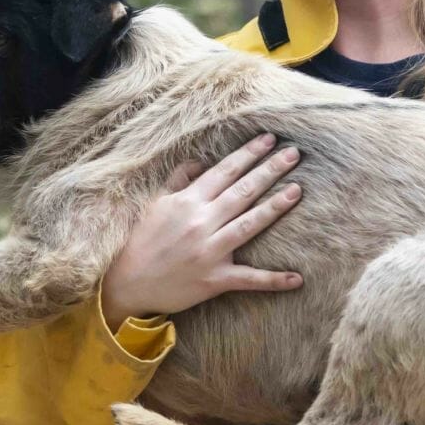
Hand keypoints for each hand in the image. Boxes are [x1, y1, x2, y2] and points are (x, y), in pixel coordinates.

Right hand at [100, 132, 304, 327]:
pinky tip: (296, 278)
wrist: (127, 284)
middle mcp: (201, 222)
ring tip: (297, 190)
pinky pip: (248, 279)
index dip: (248, 154)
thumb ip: (178, 180)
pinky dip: (273, 280)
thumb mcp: (155, 204)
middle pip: (243, 191)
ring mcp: (210, 251)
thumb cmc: (141, 241)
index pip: (224, 171)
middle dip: (270, 170)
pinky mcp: (215, 279)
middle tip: (294, 154)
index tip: (269, 139)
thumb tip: (199, 161)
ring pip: (250, 224)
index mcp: (187, 202)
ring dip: (275, 207)